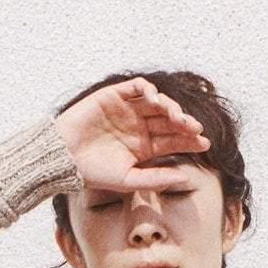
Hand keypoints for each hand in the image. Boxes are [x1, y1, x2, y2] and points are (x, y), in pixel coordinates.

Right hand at [53, 77, 209, 194]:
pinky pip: (137, 87)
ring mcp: (128, 109)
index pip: (174, 139)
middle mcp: (139, 125)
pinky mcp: (114, 95)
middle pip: (169, 120)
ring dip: (170, 106)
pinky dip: (149, 90)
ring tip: (177, 117)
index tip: (204, 143)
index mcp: (145, 146)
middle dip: (184, 123)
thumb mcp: (128, 180)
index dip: (190, 140)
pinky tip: (156, 100)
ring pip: (157, 102)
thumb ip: (156, 179)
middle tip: (194, 128)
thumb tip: (186, 178)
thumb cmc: (93, 172)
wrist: (63, 158)